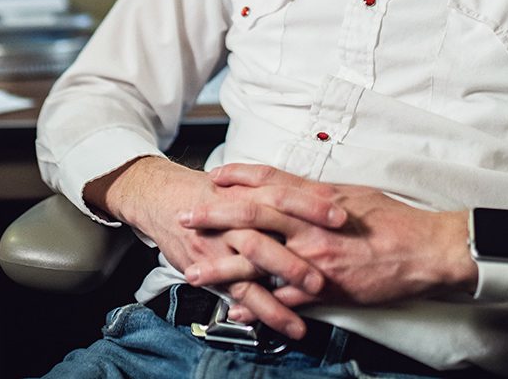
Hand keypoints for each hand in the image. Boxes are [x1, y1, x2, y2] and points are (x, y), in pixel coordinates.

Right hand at [86, 156, 346, 337]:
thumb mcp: (240, 184)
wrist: (164, 201)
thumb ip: (272, 192)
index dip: (313, 203)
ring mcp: (225, 243)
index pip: (285, 193)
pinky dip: (267, 309)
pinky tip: (290, 323)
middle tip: (336, 249)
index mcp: (249, 192)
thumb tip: (316, 197)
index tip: (343, 212)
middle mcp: (237, 216)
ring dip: (288, 275)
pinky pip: (243, 292)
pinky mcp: (215, 269)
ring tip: (317, 291)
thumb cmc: (208, 193)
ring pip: (258, 259)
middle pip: (274, 222)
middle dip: (304, 237)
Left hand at [181, 164, 473, 318]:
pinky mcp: (326, 287)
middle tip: (185, 216)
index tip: (213, 177)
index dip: (238, 176)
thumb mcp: (352, 193)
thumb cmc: (392, 219)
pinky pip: (284, 299)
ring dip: (223, 267)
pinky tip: (236, 311)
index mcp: (318, 197)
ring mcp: (315, 256)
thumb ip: (318, 194)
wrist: (425, 249)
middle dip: (214, 215)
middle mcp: (311, 223)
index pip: (270, 180)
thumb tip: (292, 188)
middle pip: (252, 213)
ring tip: (194, 272)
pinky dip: (257, 306)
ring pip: (259, 259)